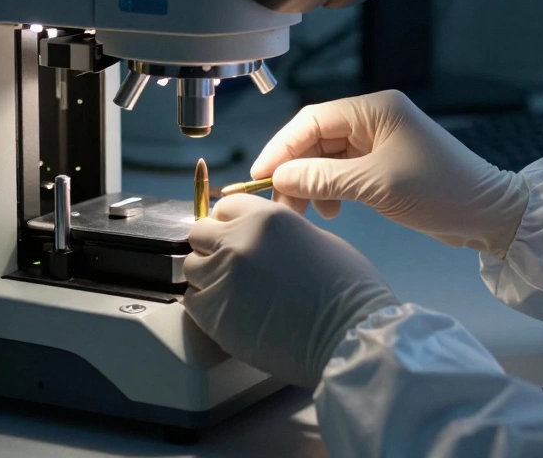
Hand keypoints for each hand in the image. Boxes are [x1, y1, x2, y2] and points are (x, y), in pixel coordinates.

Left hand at [183, 194, 398, 387]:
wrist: (350, 337)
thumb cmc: (347, 289)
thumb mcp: (313, 238)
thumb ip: (275, 232)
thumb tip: (257, 237)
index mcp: (263, 217)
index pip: (224, 206)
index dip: (231, 221)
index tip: (237, 234)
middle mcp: (236, 242)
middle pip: (200, 234)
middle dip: (213, 245)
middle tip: (234, 263)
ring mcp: (221, 278)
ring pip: (192, 267)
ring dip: (208, 275)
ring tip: (234, 290)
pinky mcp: (214, 315)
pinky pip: (194, 301)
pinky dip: (206, 303)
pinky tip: (230, 310)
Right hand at [251, 90, 529, 258]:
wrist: (489, 214)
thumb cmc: (440, 191)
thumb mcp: (375, 185)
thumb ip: (323, 178)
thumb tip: (280, 176)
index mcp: (375, 109)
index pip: (311, 120)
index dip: (281, 147)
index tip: (260, 176)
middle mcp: (375, 119)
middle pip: (316, 138)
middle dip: (294, 168)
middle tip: (280, 201)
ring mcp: (381, 141)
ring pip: (327, 157)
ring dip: (311, 182)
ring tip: (306, 211)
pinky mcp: (385, 164)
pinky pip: (344, 171)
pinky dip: (330, 189)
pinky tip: (331, 210)